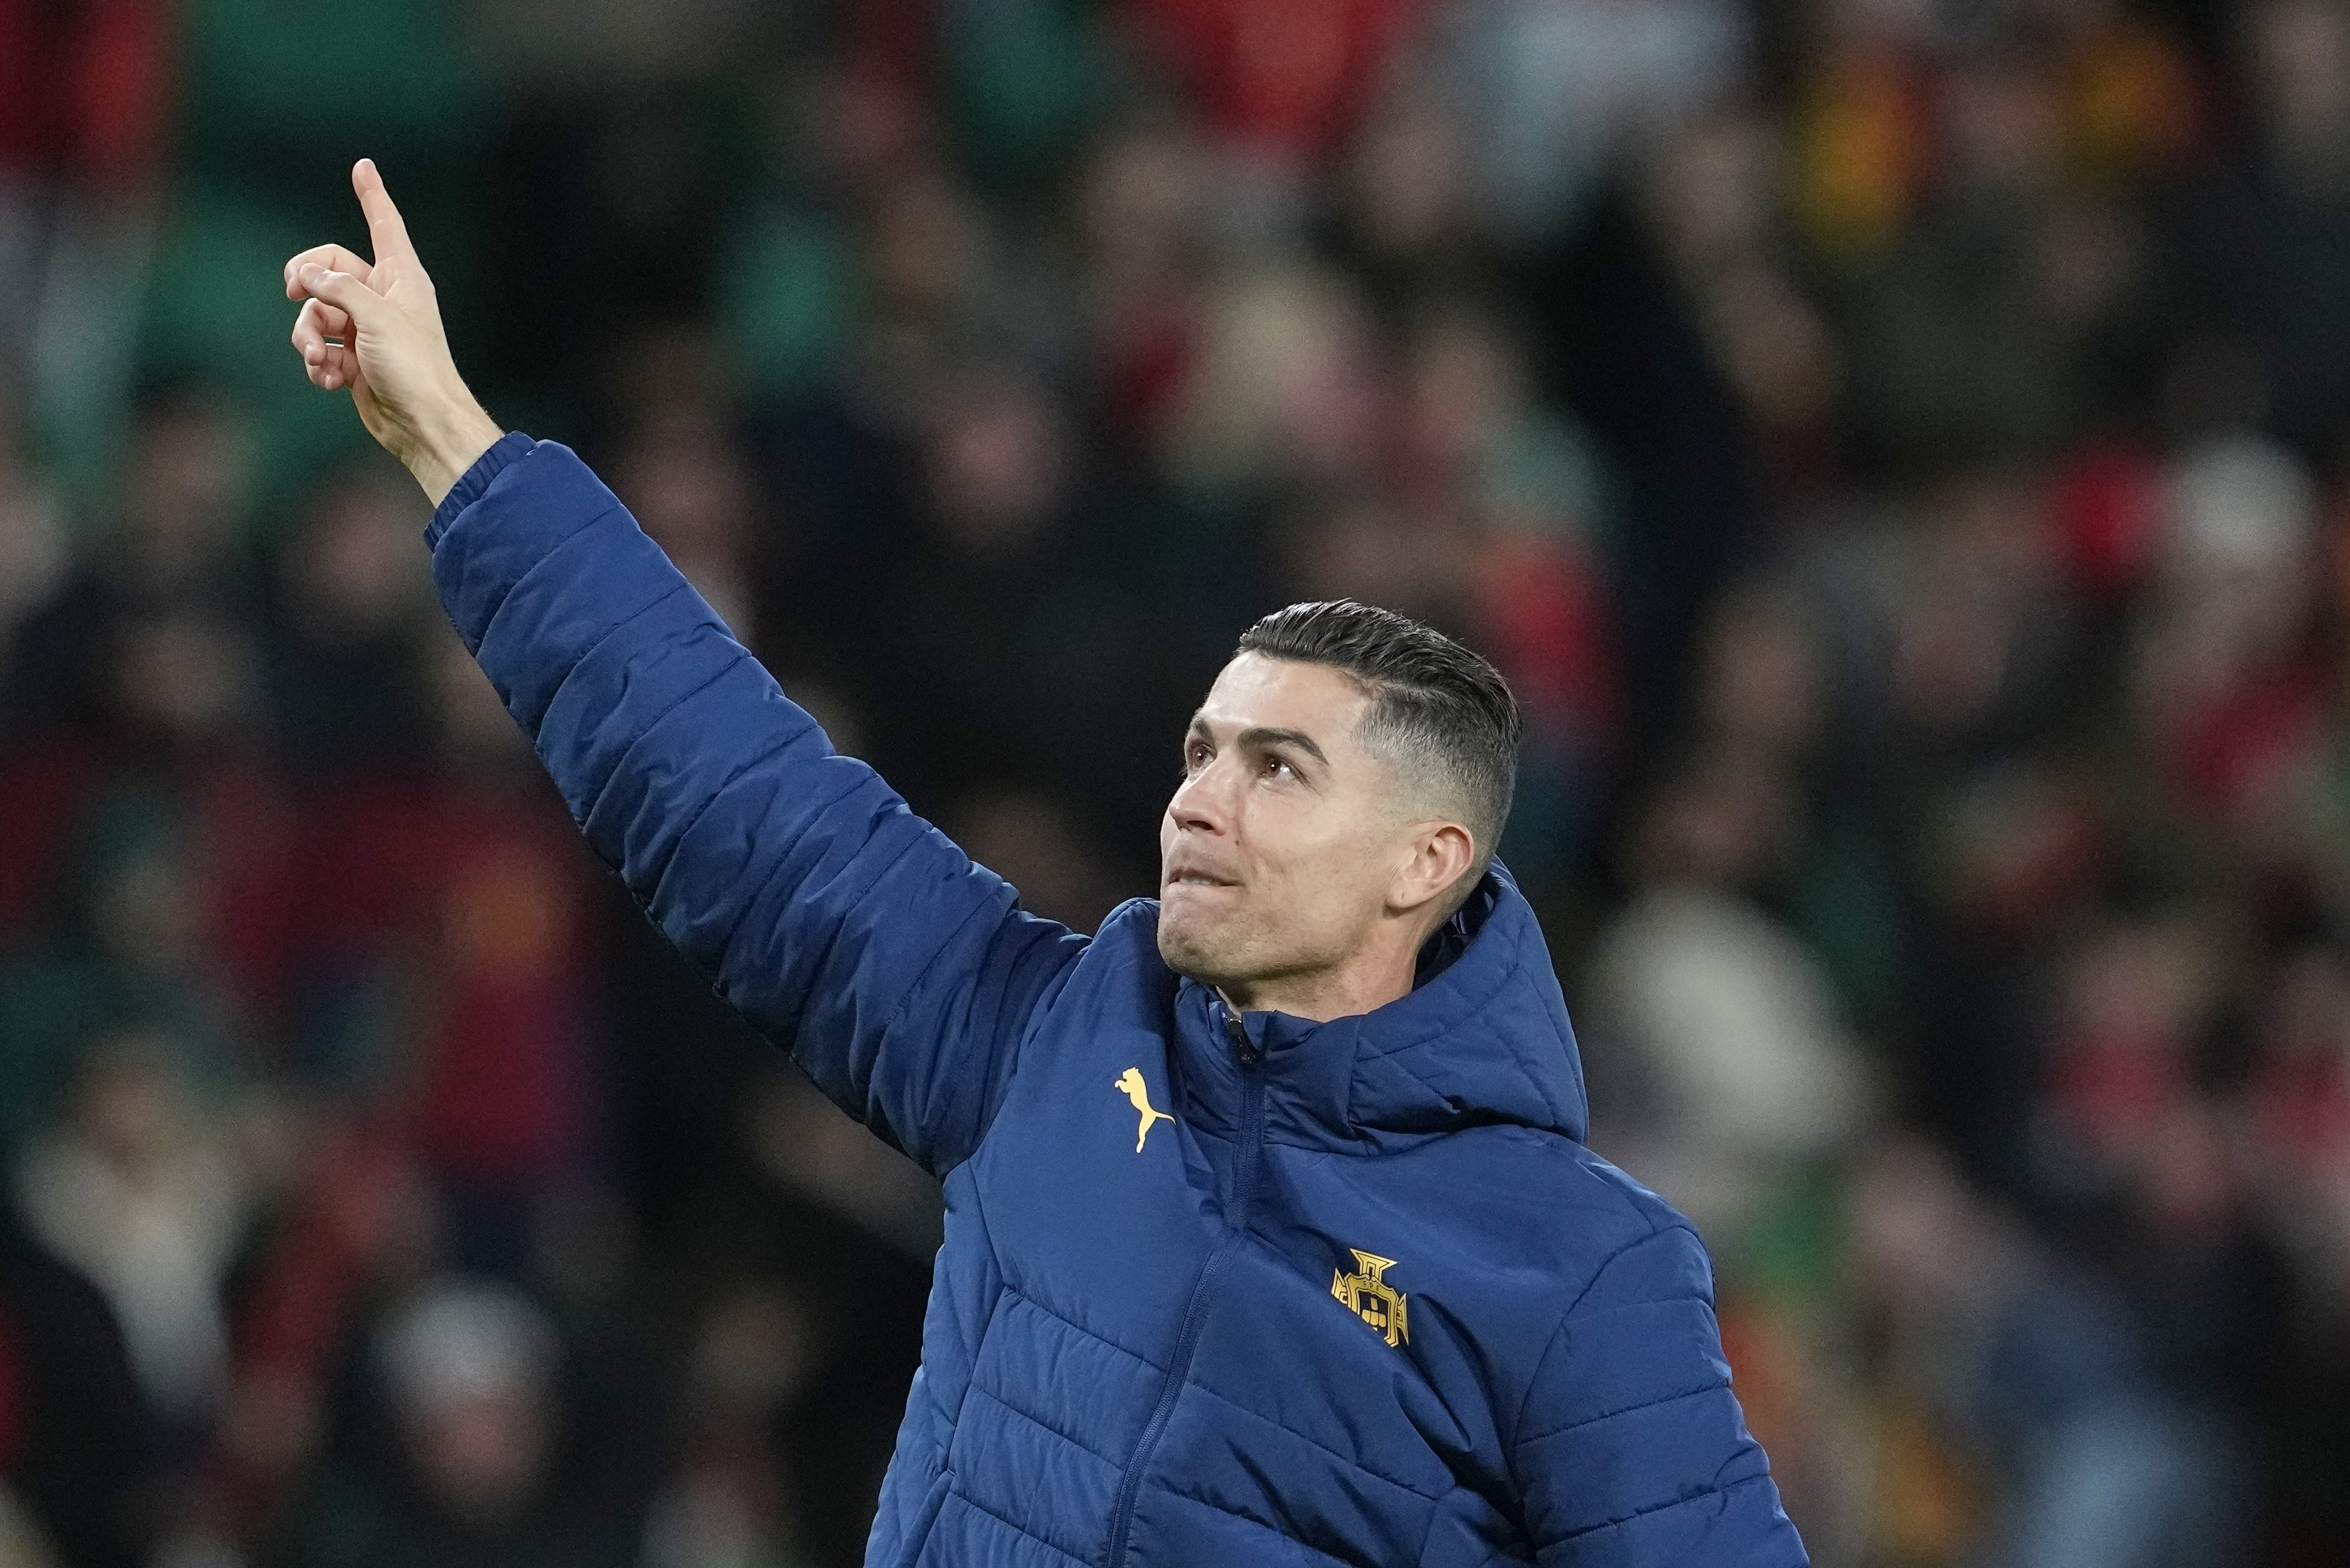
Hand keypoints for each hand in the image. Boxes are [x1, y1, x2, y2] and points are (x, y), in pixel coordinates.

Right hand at [285, 159, 503, 505]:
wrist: (422, 423)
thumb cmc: (414, 367)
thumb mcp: (375, 316)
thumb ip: (337, 288)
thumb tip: (305, 276)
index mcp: (401, 277)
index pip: (383, 224)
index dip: (371, 195)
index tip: (363, 166)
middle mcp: (383, 298)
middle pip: (328, 269)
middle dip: (305, 282)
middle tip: (292, 290)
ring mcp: (366, 329)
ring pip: (316, 313)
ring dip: (307, 335)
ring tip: (319, 359)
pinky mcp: (354, 360)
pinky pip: (320, 347)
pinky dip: (318, 362)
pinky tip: (329, 379)